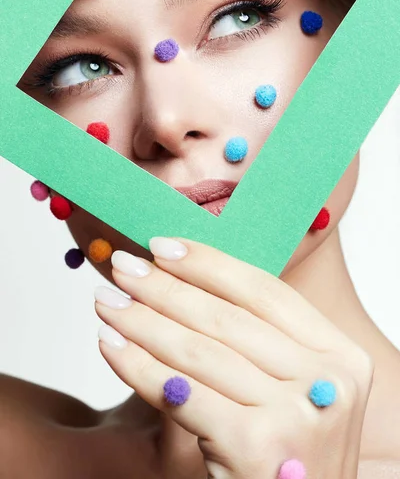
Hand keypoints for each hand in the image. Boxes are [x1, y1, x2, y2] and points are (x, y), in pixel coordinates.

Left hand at [95, 238, 372, 478]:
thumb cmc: (284, 452)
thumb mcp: (293, 389)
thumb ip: (260, 341)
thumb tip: (185, 279)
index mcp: (340, 355)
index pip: (264, 291)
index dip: (209, 263)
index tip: (162, 245)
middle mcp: (328, 382)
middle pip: (226, 317)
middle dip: (165, 286)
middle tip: (122, 265)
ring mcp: (297, 416)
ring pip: (199, 351)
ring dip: (143, 320)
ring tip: (107, 301)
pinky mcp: (258, 449)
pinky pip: (183, 394)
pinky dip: (139, 367)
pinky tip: (109, 346)